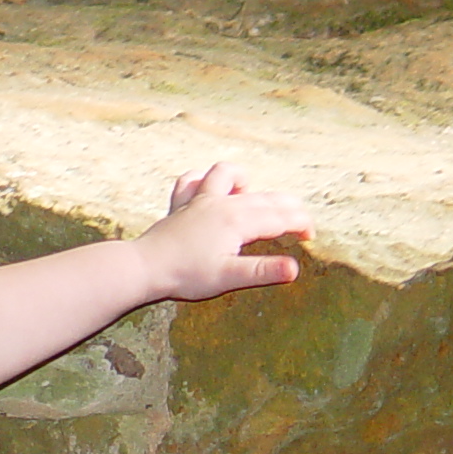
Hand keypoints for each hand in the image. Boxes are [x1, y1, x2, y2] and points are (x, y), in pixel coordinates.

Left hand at [142, 162, 312, 301]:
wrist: (143, 267)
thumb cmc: (185, 275)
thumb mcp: (228, 278)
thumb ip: (263, 271)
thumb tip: (295, 269)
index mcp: (238, 220)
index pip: (281, 217)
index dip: (301, 225)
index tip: (310, 238)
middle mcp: (221, 204)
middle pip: (264, 197)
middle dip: (288, 208)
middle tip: (299, 225)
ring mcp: (198, 200)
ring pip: (227, 175)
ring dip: (245, 182)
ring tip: (253, 200)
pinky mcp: (179, 205)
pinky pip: (191, 180)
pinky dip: (204, 179)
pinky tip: (209, 188)